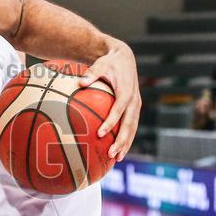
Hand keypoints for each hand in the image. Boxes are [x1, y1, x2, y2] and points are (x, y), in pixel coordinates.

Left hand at [77, 39, 140, 159]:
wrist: (125, 57)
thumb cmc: (110, 62)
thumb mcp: (101, 64)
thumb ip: (91, 74)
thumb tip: (80, 83)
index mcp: (126, 91)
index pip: (119, 110)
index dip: (111, 122)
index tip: (100, 133)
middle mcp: (134, 101)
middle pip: (129, 124)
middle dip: (121, 140)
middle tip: (111, 154)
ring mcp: (136, 106)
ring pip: (132, 128)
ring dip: (126, 143)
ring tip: (116, 158)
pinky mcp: (134, 109)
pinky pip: (131, 126)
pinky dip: (126, 138)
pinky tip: (118, 150)